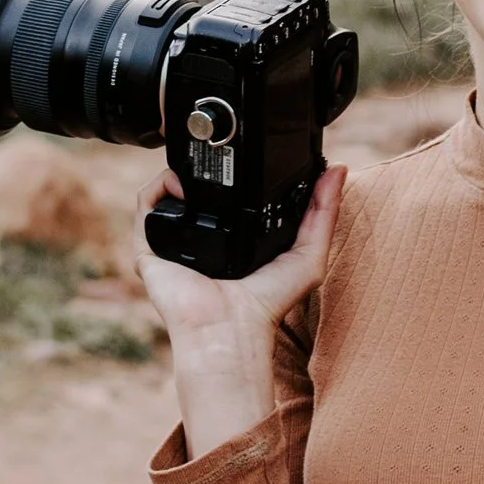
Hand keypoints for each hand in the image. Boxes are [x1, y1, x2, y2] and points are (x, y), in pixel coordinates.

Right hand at [140, 164, 344, 455]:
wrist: (229, 330)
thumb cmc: (266, 305)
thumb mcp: (309, 254)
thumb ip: (324, 213)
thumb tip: (338, 171)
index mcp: (234, 240)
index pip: (229, 198)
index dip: (237, 174)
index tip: (251, 154)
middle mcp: (202, 240)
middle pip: (196, 191)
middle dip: (205, 168)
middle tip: (223, 153)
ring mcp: (174, 244)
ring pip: (167, 193)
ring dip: (180, 172)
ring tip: (202, 169)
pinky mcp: (150, 249)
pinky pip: (145, 207)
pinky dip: (158, 186)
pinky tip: (181, 183)